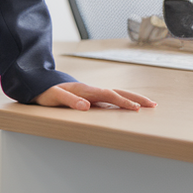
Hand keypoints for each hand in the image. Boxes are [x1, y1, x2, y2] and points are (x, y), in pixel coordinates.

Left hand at [32, 82, 156, 110]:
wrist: (39, 84)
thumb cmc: (46, 92)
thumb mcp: (54, 97)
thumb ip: (69, 101)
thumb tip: (86, 106)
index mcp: (84, 90)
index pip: (108, 95)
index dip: (122, 102)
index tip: (135, 108)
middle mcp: (91, 90)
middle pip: (118, 92)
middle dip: (135, 98)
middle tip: (152, 105)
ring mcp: (92, 93)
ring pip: (117, 94)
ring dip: (132, 98)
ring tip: (148, 104)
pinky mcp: (91, 96)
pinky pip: (111, 98)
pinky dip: (123, 100)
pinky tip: (130, 105)